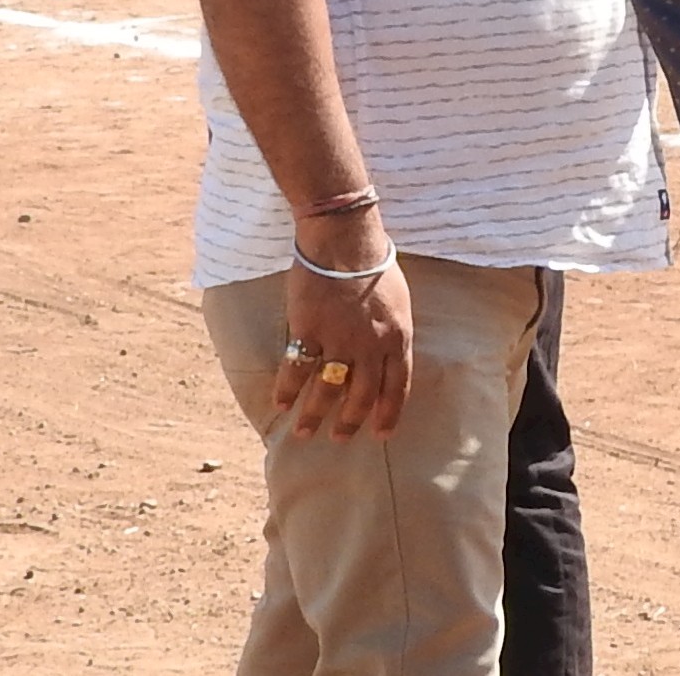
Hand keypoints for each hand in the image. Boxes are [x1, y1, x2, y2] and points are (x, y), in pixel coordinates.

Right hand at [270, 239, 414, 439]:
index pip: (397, 387)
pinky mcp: (309, 331)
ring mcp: (340, 340)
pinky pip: (297, 369)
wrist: (345, 241)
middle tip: (341, 438)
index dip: (389, 413)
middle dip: (351, 421)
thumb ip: (392, 332)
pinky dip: (288, 389)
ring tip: (305, 432)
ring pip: (328, 390)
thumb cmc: (375, 264)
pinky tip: (281, 403)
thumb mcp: (399, 301)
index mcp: (398, 338)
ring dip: (315, 414)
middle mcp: (371, 346)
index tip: (381, 433)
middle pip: (362, 396)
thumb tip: (384, 356)